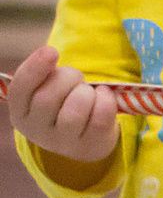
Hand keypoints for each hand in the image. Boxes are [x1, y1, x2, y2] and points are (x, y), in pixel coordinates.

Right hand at [7, 46, 121, 163]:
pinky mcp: (90, 147)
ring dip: (86, 92)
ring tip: (88, 91)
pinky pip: (100, 119)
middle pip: (48, 98)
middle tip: (77, 77)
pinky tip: (103, 96)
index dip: (35, 68)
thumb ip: (44, 74)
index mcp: (21, 112)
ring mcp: (63, 143)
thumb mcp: (46, 90)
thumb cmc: (63, 105)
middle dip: (68, 78)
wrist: (84, 139)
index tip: (52, 51)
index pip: (20, 89)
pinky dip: (106, 101)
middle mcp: (36, 131)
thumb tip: (49, 54)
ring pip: (74, 111)